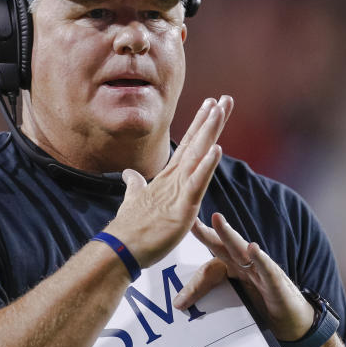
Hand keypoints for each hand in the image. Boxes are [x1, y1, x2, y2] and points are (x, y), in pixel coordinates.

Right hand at [105, 95, 232, 267]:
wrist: (120, 248)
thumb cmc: (129, 228)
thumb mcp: (135, 201)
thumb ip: (135, 185)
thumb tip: (129, 174)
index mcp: (168, 179)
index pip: (188, 146)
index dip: (200, 125)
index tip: (211, 106)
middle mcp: (174, 179)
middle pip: (197, 144)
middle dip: (211, 121)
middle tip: (225, 98)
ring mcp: (178, 191)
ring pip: (198, 156)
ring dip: (209, 132)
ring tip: (220, 110)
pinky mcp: (182, 208)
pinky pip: (197, 184)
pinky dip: (207, 166)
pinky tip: (216, 149)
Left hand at [172, 213, 315, 340]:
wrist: (294, 324)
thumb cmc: (263, 309)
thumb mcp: (233, 304)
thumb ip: (211, 299)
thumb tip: (177, 304)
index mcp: (235, 269)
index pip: (213, 255)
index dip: (199, 243)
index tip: (181, 227)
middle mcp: (247, 266)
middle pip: (224, 246)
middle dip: (208, 232)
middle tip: (191, 219)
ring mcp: (262, 272)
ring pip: (243, 251)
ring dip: (229, 235)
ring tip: (217, 220)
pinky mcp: (277, 284)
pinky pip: (268, 270)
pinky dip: (261, 259)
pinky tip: (253, 248)